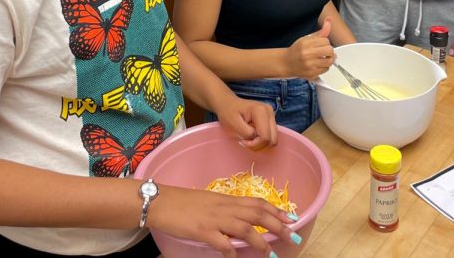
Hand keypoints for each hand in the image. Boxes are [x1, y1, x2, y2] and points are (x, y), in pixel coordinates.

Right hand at [147, 185, 296, 257]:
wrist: (161, 202)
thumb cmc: (184, 203)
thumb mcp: (210, 203)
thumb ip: (227, 211)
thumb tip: (243, 222)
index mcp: (227, 199)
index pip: (258, 202)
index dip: (276, 210)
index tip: (291, 217)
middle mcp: (225, 207)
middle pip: (257, 214)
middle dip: (277, 225)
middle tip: (292, 235)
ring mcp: (215, 219)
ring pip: (245, 228)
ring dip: (261, 241)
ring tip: (271, 253)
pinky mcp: (203, 230)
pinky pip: (222, 243)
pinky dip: (232, 252)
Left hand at [212, 94, 277, 150]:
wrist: (228, 104)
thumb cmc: (228, 113)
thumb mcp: (233, 124)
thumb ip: (246, 132)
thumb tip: (255, 138)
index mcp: (261, 111)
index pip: (265, 137)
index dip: (255, 144)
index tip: (242, 141)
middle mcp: (270, 112)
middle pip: (272, 140)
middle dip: (259, 145)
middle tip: (245, 142)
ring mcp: (272, 116)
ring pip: (273, 139)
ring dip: (260, 144)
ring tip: (248, 139)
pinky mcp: (270, 119)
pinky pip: (271, 136)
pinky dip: (262, 141)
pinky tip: (252, 136)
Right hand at [284, 19, 334, 79]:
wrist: (286, 63)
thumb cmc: (297, 50)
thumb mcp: (307, 38)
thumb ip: (320, 32)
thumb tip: (329, 20)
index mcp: (306, 43)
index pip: (326, 40)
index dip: (325, 42)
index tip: (321, 44)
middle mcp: (307, 54)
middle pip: (329, 50)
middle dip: (329, 51)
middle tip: (325, 52)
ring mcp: (309, 65)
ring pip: (329, 61)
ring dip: (329, 59)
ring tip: (323, 58)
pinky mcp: (311, 73)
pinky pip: (326, 69)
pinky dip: (324, 67)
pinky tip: (318, 64)